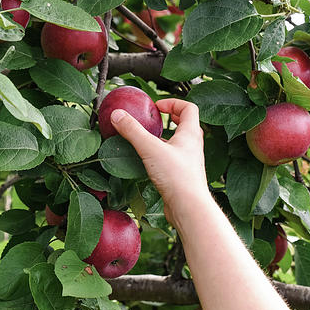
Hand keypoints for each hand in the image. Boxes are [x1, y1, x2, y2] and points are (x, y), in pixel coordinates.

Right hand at [110, 99, 209, 226]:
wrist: (189, 207)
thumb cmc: (176, 176)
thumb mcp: (150, 149)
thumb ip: (133, 131)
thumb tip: (117, 114)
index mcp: (190, 133)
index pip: (189, 108)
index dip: (173, 103)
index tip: (157, 106)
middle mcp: (193, 146)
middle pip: (186, 124)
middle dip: (171, 118)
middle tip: (155, 119)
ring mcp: (190, 162)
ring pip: (179, 143)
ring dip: (166, 138)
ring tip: (149, 139)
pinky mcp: (184, 176)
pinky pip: (174, 159)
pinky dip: (163, 155)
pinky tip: (150, 161)